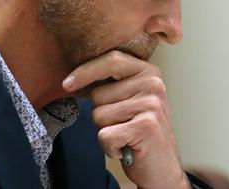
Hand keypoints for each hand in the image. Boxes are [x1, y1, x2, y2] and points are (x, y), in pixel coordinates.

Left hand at [62, 50, 189, 188]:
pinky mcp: (146, 126)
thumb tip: (73, 75)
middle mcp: (153, 84)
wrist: (162, 168)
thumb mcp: (129, 99)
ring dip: (106, 131)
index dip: (85, 71)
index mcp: (148, 72)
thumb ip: (111, 83)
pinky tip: (126, 148)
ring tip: (126, 136)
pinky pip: (104, 134)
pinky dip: (110, 147)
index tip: (66, 84)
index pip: (110, 60)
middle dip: (101, 114)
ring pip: (99, 115)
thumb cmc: (139, 132)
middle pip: (98, 94)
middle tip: (122, 125)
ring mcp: (151, 105)